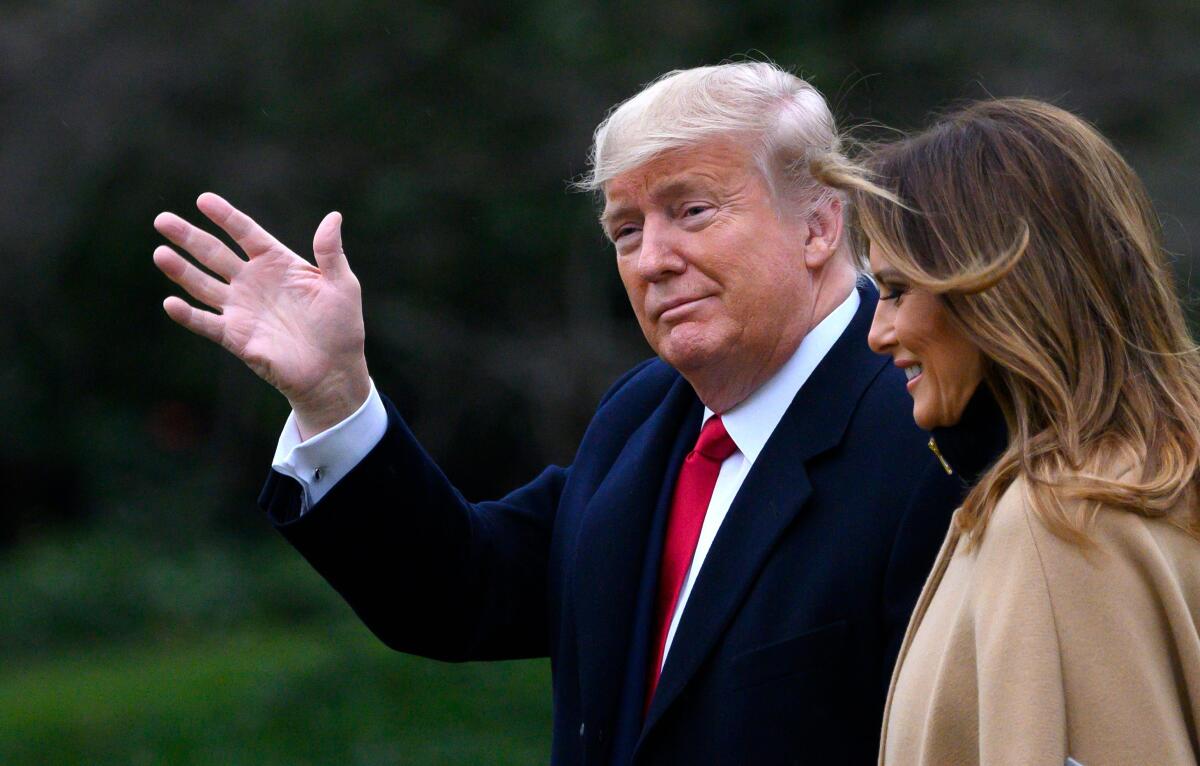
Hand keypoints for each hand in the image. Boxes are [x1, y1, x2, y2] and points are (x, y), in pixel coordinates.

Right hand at [154, 193, 370, 438]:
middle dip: (188, 237)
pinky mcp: (235, 337)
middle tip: (162, 219)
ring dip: (181, 270)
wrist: (334, 371)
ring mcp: (241, 308)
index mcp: (277, 263)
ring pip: (203, 285)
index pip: (246, 233)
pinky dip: (188, 315)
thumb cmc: (341, 327)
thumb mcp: (342, 285)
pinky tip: (170, 303)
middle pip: (214, 253)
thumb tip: (333, 216)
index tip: (203, 199)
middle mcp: (253, 282)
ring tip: (160, 253)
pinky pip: (206, 323)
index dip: (225, 216)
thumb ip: (330, 252)